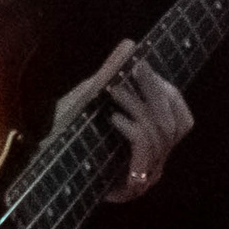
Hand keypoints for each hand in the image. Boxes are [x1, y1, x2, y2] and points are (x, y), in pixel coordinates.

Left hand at [53, 40, 192, 201]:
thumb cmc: (70, 134)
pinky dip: (132, 129)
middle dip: (154, 91)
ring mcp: (148, 173)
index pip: (182, 119)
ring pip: (160, 134)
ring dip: (139, 106)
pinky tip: (114, 117)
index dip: (167, 92)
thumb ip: (111, 76)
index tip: (145, 66)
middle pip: (173, 123)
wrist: (46, 169)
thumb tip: (129, 45)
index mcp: (154, 142)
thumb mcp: (90, 100)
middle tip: (136, 67)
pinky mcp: (133, 184)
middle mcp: (157, 160)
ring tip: (116, 89)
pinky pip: (144, 149)